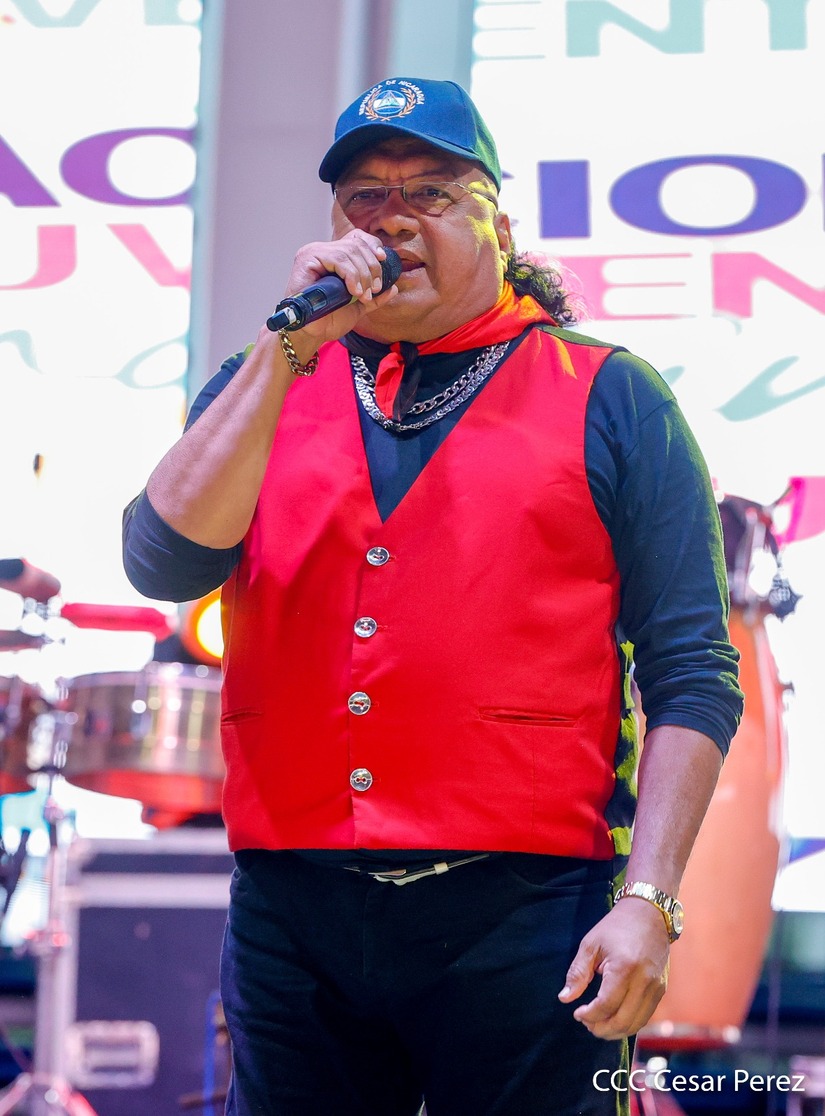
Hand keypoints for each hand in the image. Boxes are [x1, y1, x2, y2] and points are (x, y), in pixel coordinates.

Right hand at [278, 230, 397, 351]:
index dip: (373, 246)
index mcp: (336, 257)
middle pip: (356, 245)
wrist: (312, 333)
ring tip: (362, 295)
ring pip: (348, 252)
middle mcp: (325, 250)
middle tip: (374, 289)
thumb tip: (394, 288)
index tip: (383, 261)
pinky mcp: (308, 258)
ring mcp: (315, 252)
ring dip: (362, 275)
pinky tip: (354, 291)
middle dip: (371, 268)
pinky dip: (350, 275)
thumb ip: (375, 297)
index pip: (358, 239)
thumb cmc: (329, 319)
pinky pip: (337, 259)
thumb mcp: (358, 306)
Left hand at [558, 897, 669, 1038]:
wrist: (649, 914)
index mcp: (624, 968)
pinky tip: (614, 1018)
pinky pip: (645, 1016)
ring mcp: (656, 988)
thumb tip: (564, 999)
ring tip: (598, 1024)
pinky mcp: (662, 990)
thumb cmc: (616, 927)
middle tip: (586, 1024)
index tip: (577, 1013)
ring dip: (615, 1031)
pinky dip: (629, 1024)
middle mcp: (644, 981)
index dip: (589, 1015)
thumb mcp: (591, 944)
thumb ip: (577, 973)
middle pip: (622, 1020)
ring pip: (636, 1024)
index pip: (606, 1005)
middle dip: (601, 1029)